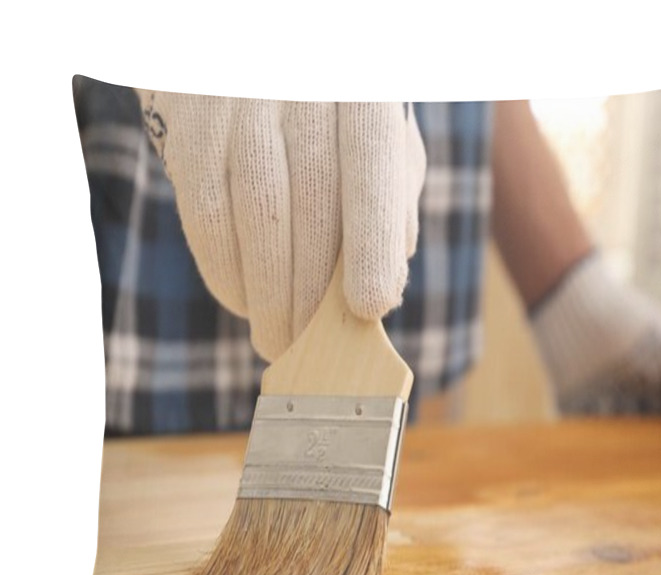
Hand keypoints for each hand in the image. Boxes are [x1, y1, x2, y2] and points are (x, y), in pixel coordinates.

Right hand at [136, 90, 425, 361]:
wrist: (249, 59)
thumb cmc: (331, 116)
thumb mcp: (382, 139)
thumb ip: (392, 203)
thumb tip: (386, 288)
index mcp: (361, 92)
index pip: (370, 167)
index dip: (372, 241)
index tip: (371, 308)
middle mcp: (299, 91)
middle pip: (307, 204)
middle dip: (309, 293)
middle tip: (310, 350)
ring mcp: (238, 107)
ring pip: (253, 216)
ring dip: (266, 296)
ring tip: (277, 341)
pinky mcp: (190, 132)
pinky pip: (204, 217)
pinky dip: (225, 274)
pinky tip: (243, 302)